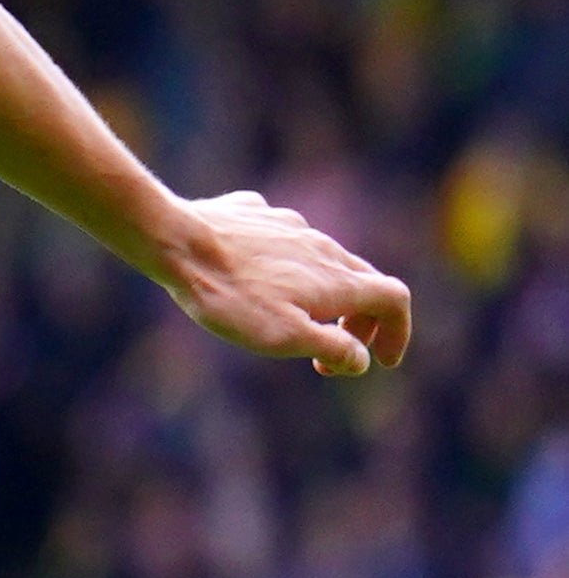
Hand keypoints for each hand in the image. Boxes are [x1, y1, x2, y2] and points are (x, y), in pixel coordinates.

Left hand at [158, 188, 414, 374]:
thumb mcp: (285, 337)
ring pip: (324, 259)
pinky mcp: (258, 216)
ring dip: (323, 293)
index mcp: (338, 279)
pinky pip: (283, 240)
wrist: (177, 242)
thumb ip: (333, 348)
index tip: (384, 361)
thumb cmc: (231, 297)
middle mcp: (323, 247)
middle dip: (361, 321)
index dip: (398, 332)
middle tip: (333, 351)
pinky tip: (257, 277)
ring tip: (292, 318)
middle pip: (364, 281)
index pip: (394, 299)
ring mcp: (291, 226)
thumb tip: (361, 359)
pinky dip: (285, 265)